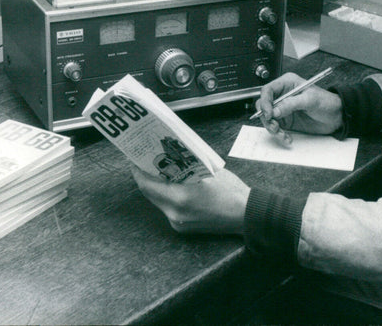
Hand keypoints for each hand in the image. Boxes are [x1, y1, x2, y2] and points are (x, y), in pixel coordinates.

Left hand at [131, 165, 249, 234]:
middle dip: (146, 177)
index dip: (138, 170)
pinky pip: (168, 208)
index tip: (135, 158)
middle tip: (146, 162)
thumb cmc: (231, 191)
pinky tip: (173, 186)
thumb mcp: (208, 171)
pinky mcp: (182, 227)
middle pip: (150, 193)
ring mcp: (178, 223)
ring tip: (160, 171)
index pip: (147, 184)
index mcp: (180, 198)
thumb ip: (187, 165)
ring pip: (158, 201)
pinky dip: (167, 196)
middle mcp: (175, 213)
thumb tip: (172, 154)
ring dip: (156, 186)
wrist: (247, 215)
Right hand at [255, 72, 343, 139]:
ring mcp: (283, 109)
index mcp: (287, 84)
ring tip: (282, 134)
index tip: (269, 114)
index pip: (267, 90)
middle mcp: (282, 95)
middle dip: (266, 117)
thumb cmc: (327, 102)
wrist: (336, 116)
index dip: (265, 102)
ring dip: (272, 128)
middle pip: (263, 105)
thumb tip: (275, 110)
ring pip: (267, 118)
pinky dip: (279, 134)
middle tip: (274, 126)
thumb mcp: (310, 100)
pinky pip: (275, 128)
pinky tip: (287, 137)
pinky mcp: (286, 120)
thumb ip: (291, 104)